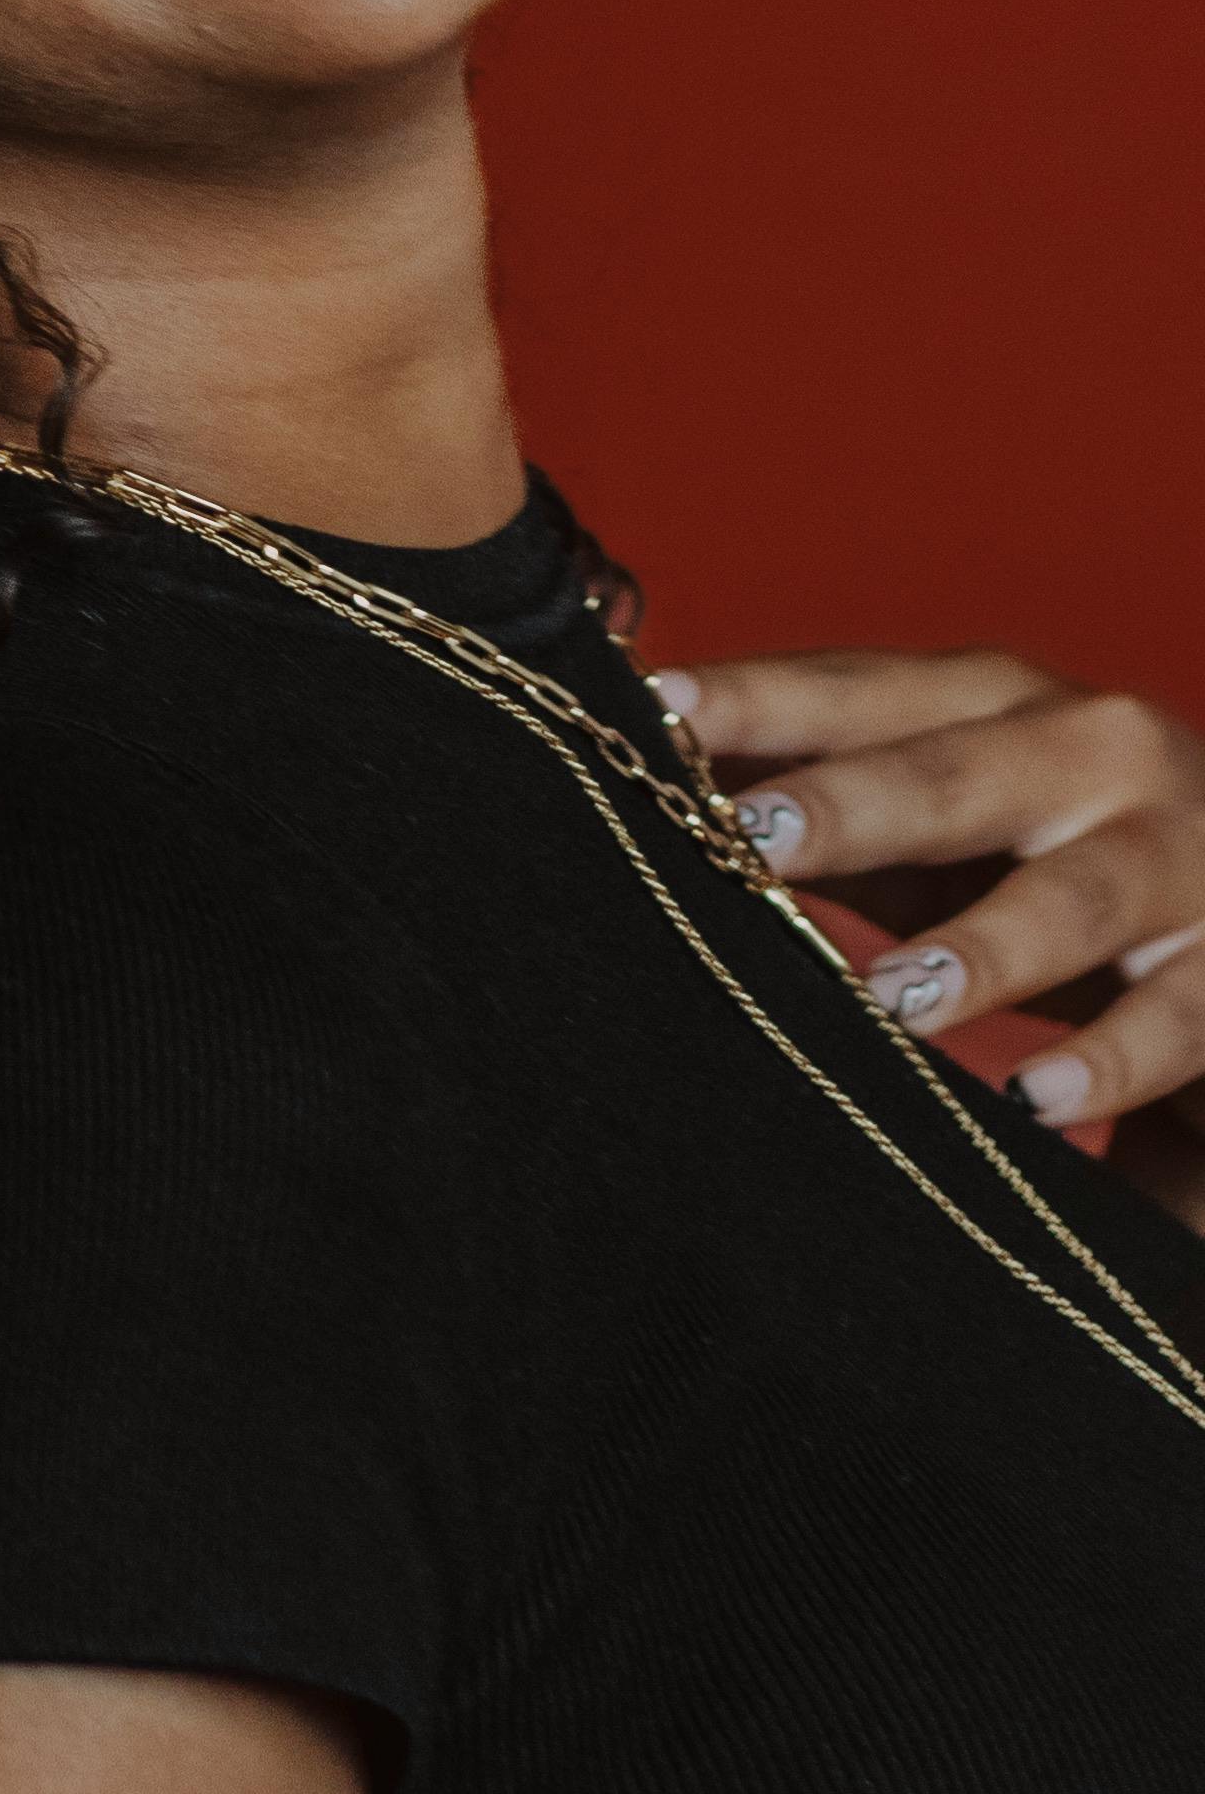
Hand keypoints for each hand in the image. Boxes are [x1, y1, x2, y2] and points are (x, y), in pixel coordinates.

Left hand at [649, 647, 1204, 1235]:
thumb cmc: (1047, 841)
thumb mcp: (939, 811)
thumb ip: (818, 790)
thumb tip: (641, 766)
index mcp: (993, 701)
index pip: (856, 691)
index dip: (755, 696)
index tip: (650, 707)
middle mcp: (1086, 752)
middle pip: (953, 776)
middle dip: (851, 803)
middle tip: (752, 834)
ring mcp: (1173, 855)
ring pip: (1071, 896)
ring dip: (983, 949)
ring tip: (896, 999)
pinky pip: (1174, 1017)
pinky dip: (1107, 1061)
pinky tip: (1038, 1102)